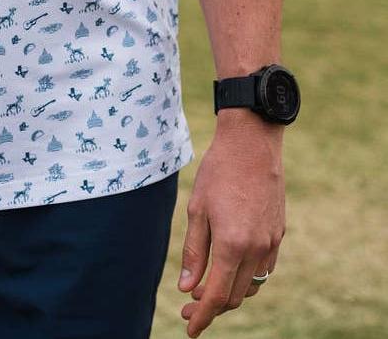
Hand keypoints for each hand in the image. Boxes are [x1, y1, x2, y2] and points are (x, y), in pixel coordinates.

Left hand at [178, 111, 285, 336]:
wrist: (252, 145)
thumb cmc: (218, 172)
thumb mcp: (197, 210)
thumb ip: (193, 252)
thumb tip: (187, 288)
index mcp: (232, 245)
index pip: (217, 296)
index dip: (202, 317)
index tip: (190, 329)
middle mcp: (256, 250)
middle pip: (235, 296)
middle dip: (212, 307)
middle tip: (189, 306)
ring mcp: (271, 243)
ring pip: (252, 286)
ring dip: (231, 293)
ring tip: (207, 289)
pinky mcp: (278, 234)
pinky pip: (264, 270)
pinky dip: (247, 278)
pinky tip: (230, 270)